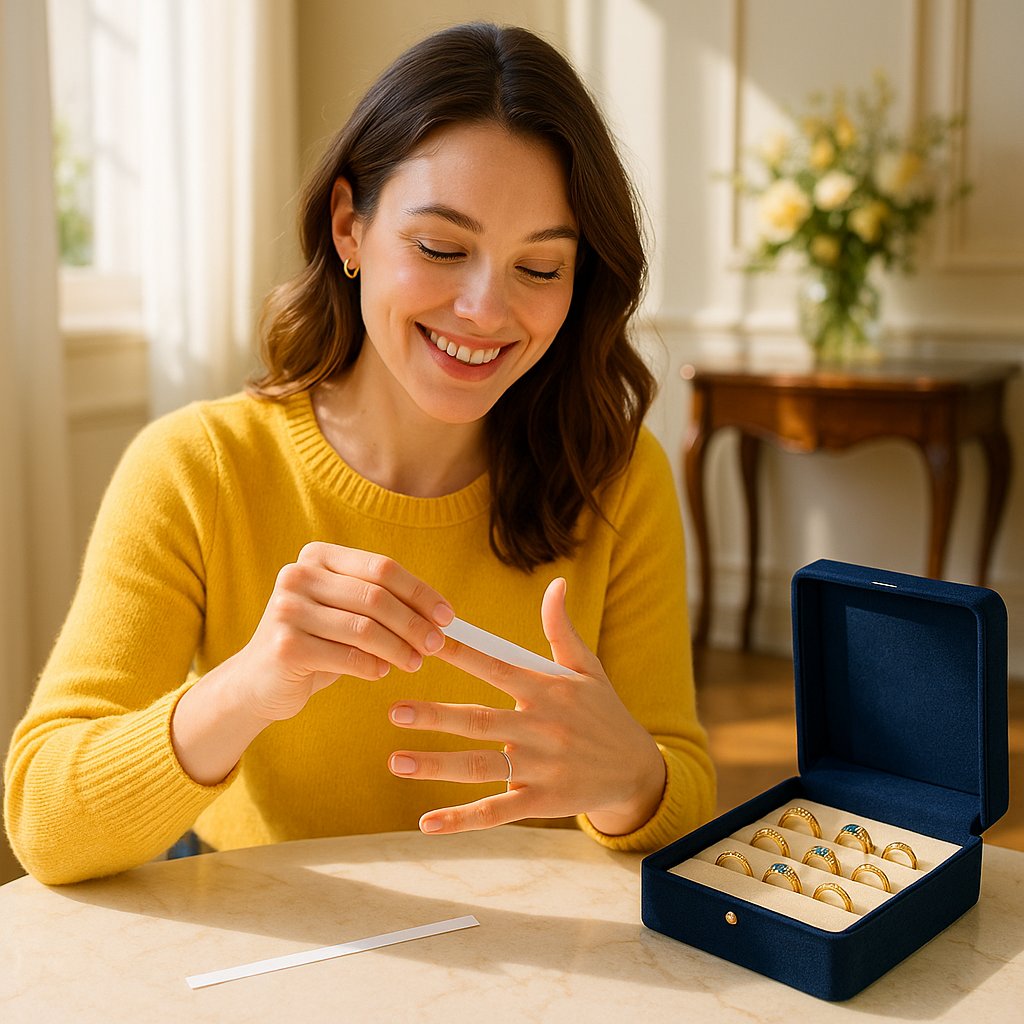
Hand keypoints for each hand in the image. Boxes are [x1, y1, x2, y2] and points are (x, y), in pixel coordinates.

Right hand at [230, 542, 452, 722]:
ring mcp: (286, 609)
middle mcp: (298, 575)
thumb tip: (440, 616)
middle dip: (414, 623)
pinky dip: (373, 666)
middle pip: (376, 597)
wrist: (258, 681)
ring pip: (364, 628)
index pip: (382, 568)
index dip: (419, 592)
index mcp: (317, 556)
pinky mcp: (284, 646)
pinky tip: (382, 671)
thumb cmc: (317, 642)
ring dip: (399, 648)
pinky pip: (346, 657)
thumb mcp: (347, 612)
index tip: (447, 616)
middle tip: (437, 645)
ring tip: (416, 662)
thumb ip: (382, 604)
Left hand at [386, 577, 665, 836]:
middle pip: (480, 721)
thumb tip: (557, 583)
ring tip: (396, 761)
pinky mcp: (541, 802)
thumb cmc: (604, 713)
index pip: (496, 666)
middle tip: (394, 710)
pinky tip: (426, 823)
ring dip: (437, 765)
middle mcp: (541, 728)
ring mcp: (540, 768)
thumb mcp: (588, 668)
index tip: (424, 641)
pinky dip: (462, 819)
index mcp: (547, 690)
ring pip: (481, 767)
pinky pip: (496, 811)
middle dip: (436, 716)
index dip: (460, 653)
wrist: (637, 769)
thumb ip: (562, 628)